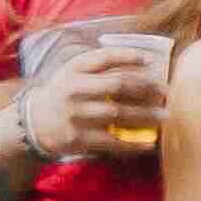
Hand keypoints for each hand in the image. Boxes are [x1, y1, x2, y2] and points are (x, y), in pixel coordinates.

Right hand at [41, 30, 169, 158]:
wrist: (34, 123)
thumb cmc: (64, 94)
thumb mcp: (73, 73)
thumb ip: (100, 67)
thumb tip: (143, 66)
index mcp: (74, 69)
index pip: (106, 57)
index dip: (131, 56)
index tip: (152, 61)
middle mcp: (74, 89)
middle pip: (118, 84)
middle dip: (146, 87)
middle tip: (166, 91)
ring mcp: (76, 115)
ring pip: (119, 113)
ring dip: (146, 115)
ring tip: (165, 116)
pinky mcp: (78, 138)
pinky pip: (112, 142)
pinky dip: (133, 144)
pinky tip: (149, 143)